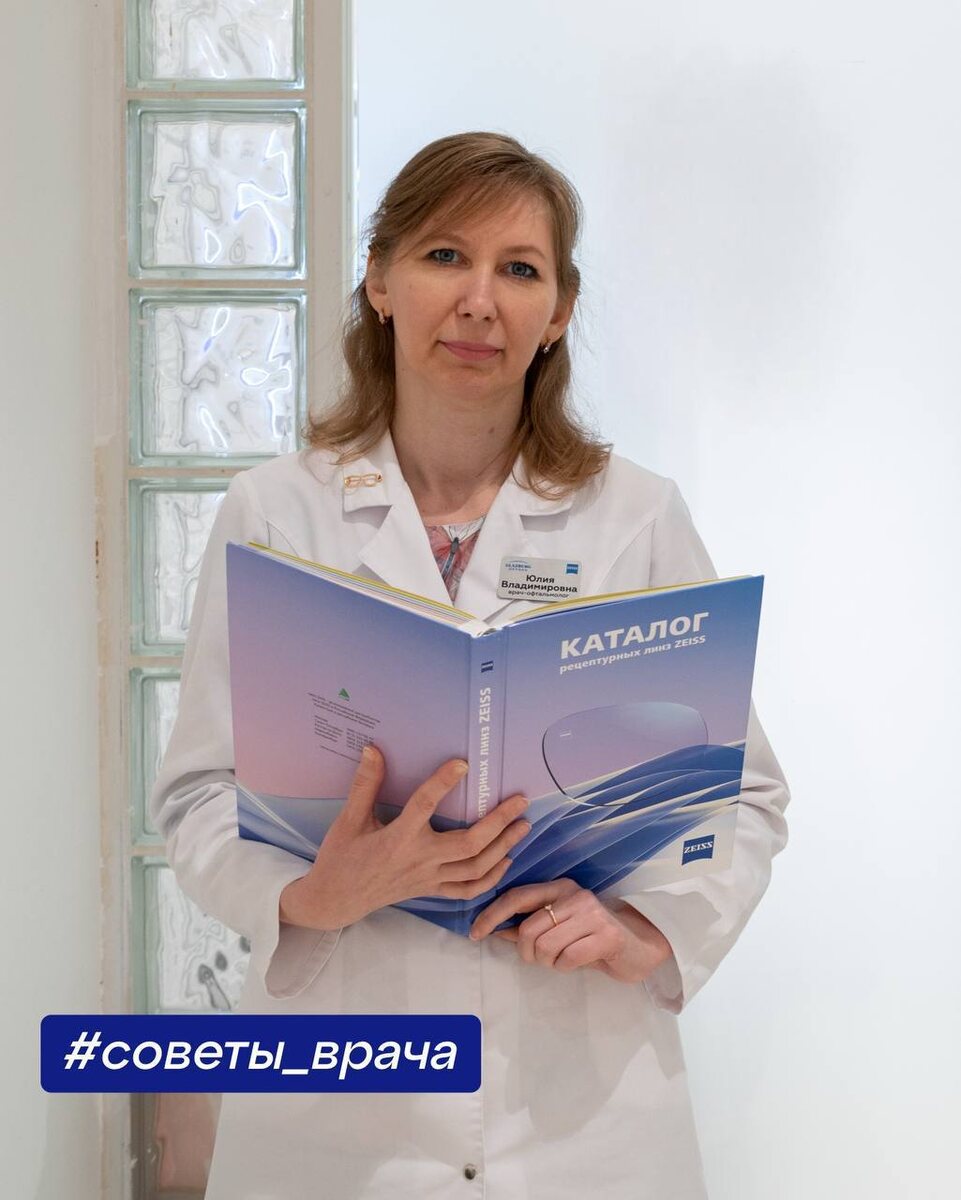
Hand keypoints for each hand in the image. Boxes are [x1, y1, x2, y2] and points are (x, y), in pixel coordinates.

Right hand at [279, 745, 529, 931]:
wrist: (335, 900)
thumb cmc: (341, 857)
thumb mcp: (349, 820)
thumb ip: (365, 785)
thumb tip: (373, 749)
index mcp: (398, 839)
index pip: (424, 806)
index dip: (443, 783)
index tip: (463, 763)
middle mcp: (419, 860)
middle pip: (468, 844)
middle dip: (498, 822)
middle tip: (520, 800)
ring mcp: (428, 879)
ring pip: (475, 868)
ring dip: (503, 847)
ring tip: (522, 826)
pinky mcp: (430, 891)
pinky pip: (467, 890)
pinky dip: (490, 878)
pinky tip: (505, 860)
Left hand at [469, 878, 672, 983]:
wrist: (640, 946)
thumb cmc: (592, 937)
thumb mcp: (558, 926)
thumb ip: (527, 926)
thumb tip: (492, 929)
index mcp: (559, 887)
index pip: (516, 896)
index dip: (492, 915)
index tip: (476, 933)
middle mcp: (574, 895)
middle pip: (528, 929)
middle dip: (527, 952)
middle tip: (540, 959)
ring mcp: (591, 913)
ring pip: (545, 946)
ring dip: (548, 962)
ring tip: (562, 959)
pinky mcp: (606, 935)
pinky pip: (566, 959)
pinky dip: (565, 967)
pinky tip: (578, 962)